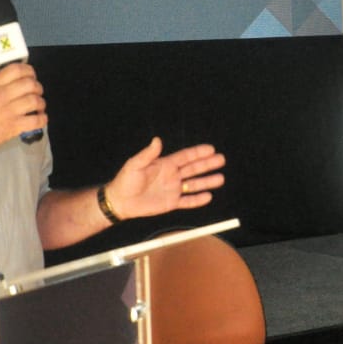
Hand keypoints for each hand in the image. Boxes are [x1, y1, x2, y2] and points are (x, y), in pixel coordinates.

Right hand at [0, 64, 45, 156]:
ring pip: (35, 101)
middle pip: (30, 84)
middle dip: (38, 87)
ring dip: (41, 103)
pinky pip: (36, 120)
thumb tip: (10, 81)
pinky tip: (40, 118)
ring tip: (39, 107)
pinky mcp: (14, 126)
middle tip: (37, 92)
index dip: (29, 71)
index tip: (31, 75)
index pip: (16, 70)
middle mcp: (2, 96)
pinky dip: (42, 119)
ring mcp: (9, 111)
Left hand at [104, 138, 225, 218]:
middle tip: (221, 160)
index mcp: (165, 164)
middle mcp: (172, 176)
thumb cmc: (125, 181)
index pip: (185, 157)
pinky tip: (208, 197)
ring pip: (194, 185)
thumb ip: (148, 154)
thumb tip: (157, 140)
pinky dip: (198, 200)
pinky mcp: (171, 203)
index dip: (198, 153)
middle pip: (194, 169)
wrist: (121, 201)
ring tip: (221, 179)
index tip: (211, 149)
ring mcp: (173, 189)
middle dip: (208, 164)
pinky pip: (187, 201)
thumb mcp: (135, 164)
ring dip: (207, 182)